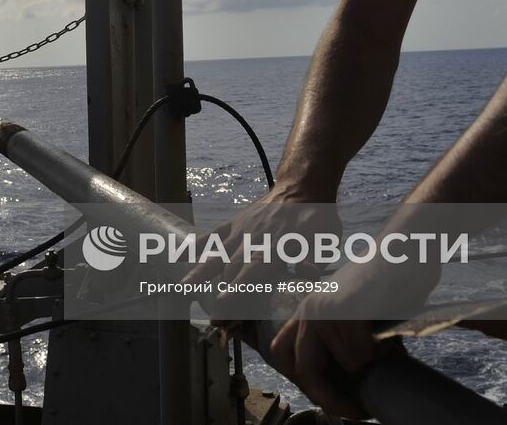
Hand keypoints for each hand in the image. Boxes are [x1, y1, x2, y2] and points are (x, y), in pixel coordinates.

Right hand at [183, 184, 340, 293]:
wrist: (301, 185)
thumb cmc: (316, 217)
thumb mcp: (325, 237)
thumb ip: (315, 257)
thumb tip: (308, 273)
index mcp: (277, 246)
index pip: (255, 270)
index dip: (240, 287)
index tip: (225, 302)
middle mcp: (254, 239)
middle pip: (233, 269)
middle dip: (222, 295)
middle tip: (215, 321)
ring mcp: (241, 231)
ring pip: (218, 254)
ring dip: (202, 272)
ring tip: (185, 288)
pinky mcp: (235, 223)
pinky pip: (213, 234)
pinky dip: (197, 245)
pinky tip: (180, 256)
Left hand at [271, 242, 440, 418]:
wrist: (404, 251)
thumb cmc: (386, 285)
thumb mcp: (353, 314)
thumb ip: (339, 340)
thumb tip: (341, 383)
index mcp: (307, 309)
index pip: (283, 352)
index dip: (300, 380)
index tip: (325, 399)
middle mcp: (309, 308)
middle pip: (304, 370)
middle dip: (328, 398)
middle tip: (353, 412)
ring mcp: (325, 309)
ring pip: (345, 365)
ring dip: (369, 364)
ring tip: (382, 345)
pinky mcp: (345, 312)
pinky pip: (362, 355)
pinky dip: (380, 353)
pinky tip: (387, 335)